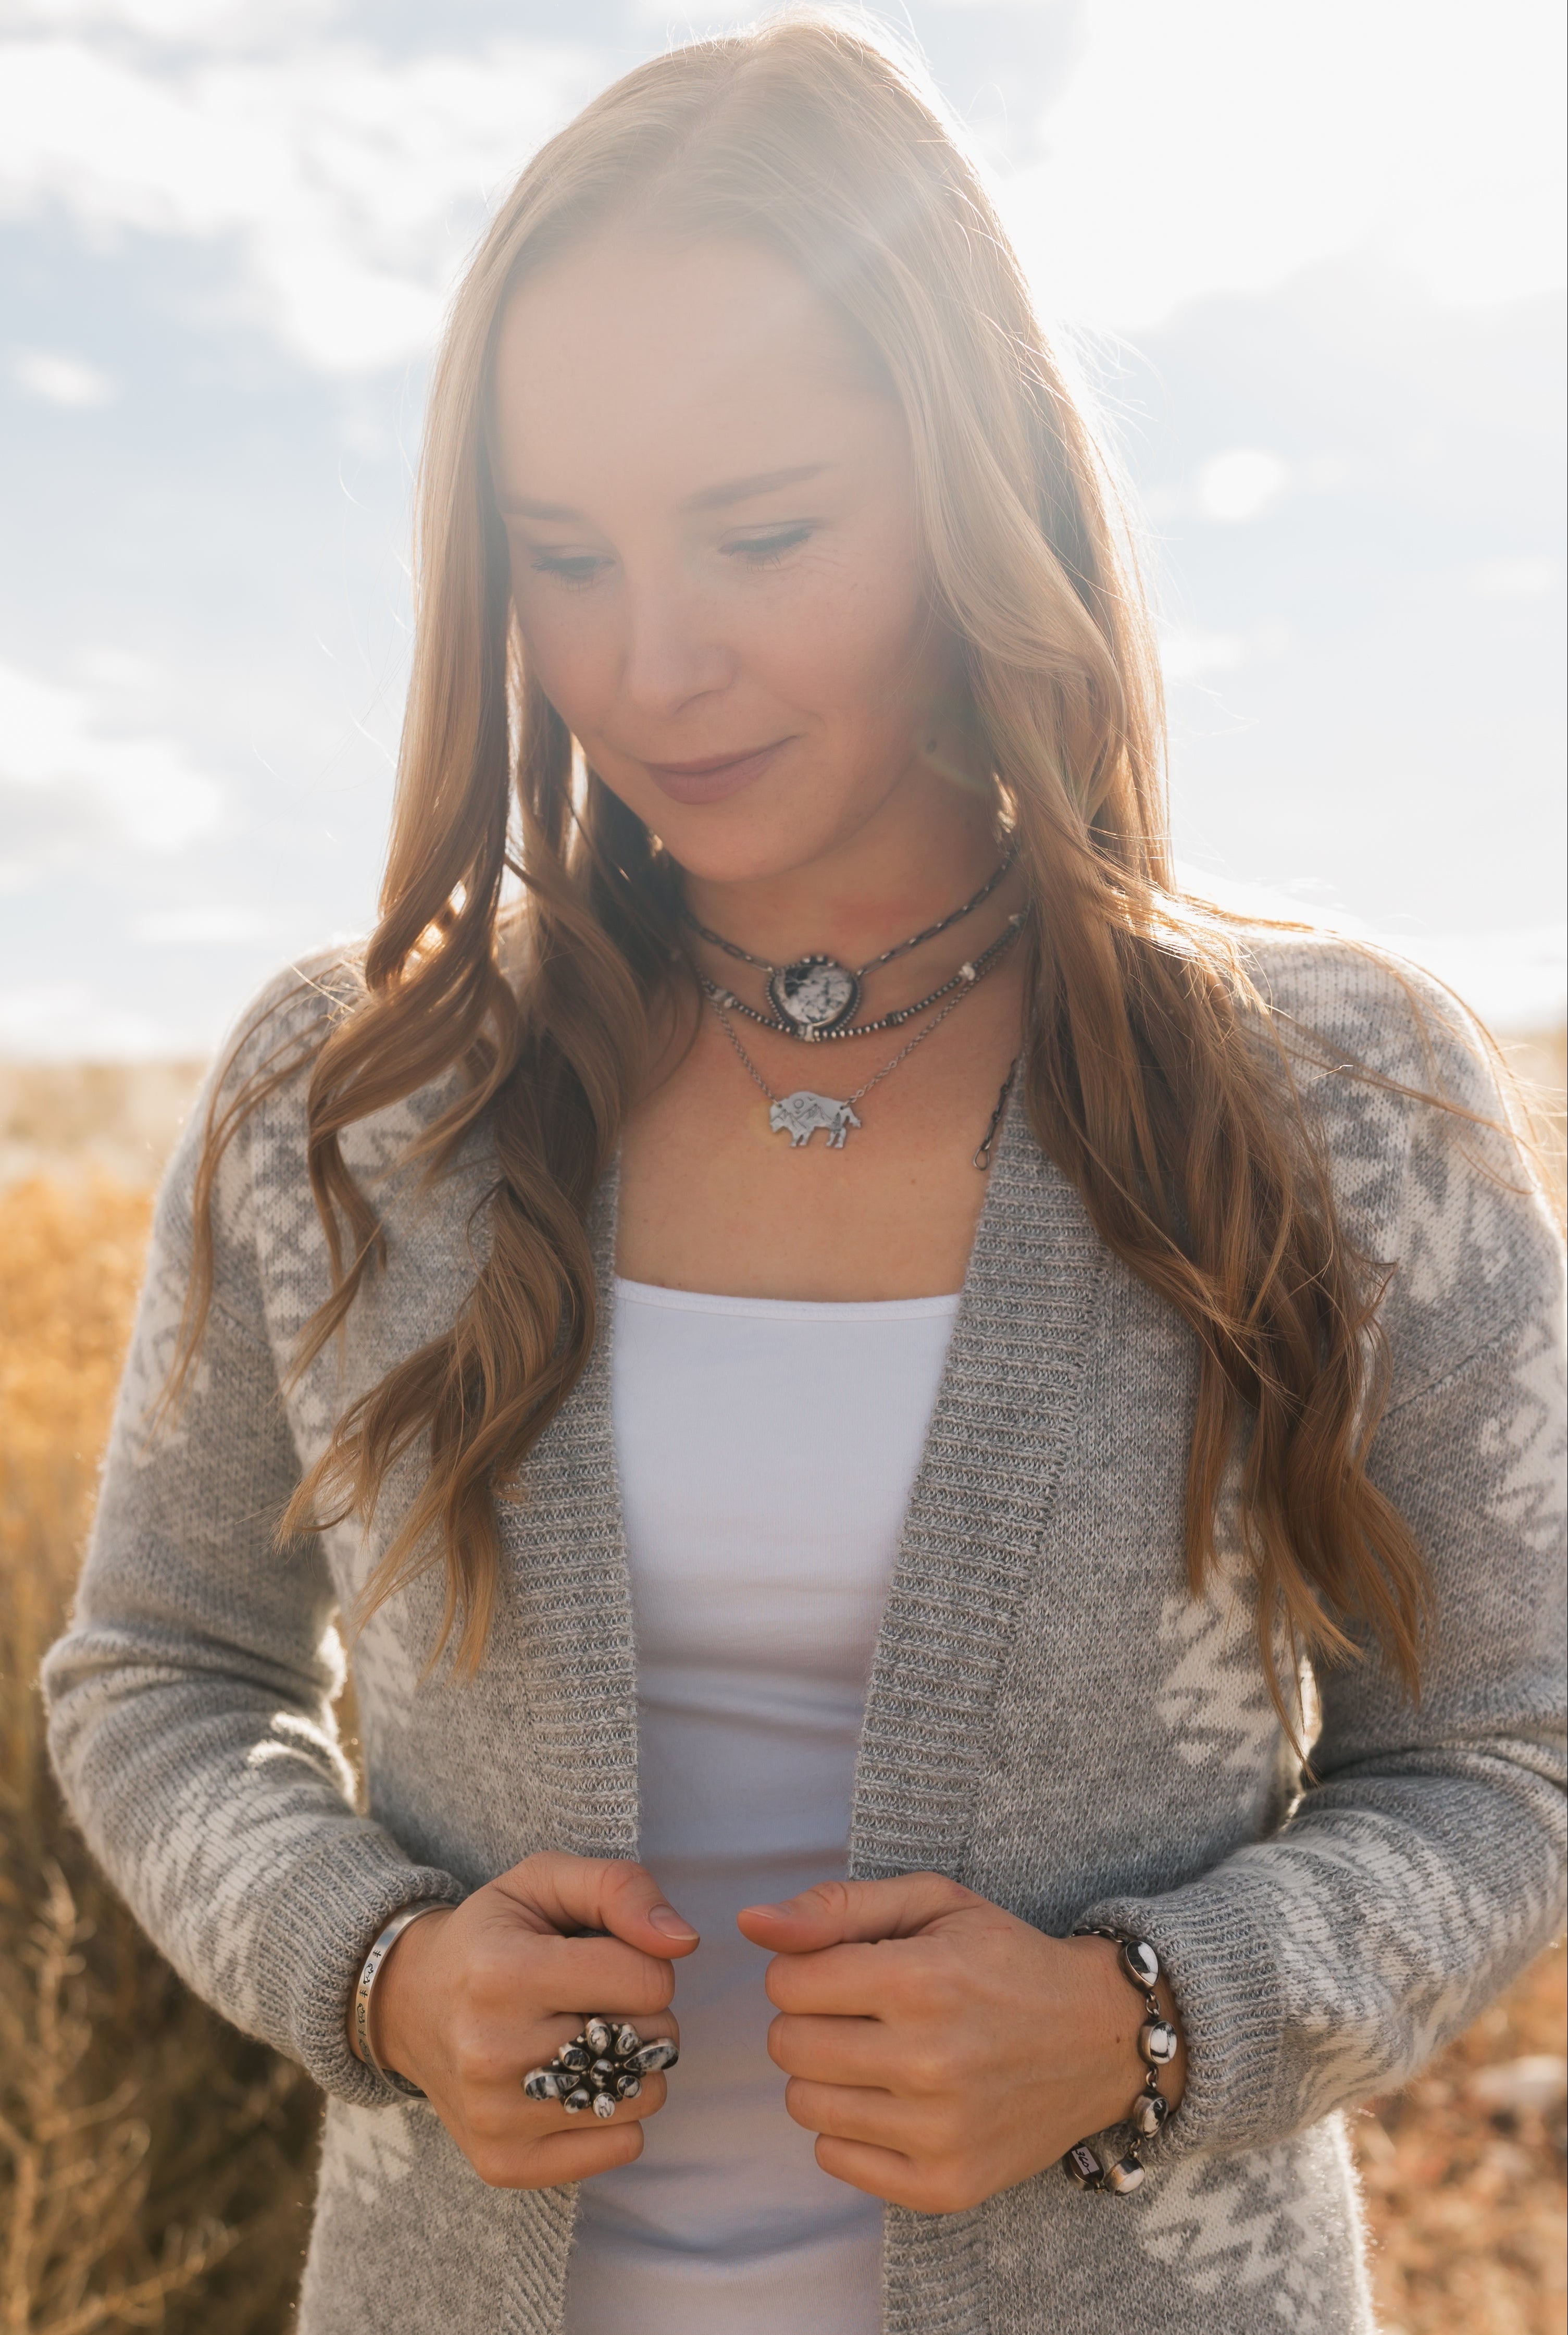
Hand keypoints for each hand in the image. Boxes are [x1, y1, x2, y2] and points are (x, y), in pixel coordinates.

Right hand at [365, 1853, 698, 2189]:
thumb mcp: (545, 1880)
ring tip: (583, 2039)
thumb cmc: (493, 1935)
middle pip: (648, 2041)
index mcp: (503, 1973)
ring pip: (642, 2098)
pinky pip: (621, 2147)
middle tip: (591, 1999)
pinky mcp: (504, 2163)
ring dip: (633, 2065)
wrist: (411, 2003)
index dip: (645, 1962)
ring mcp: (495, 2117)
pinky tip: (574, 2083)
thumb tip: (683, 1941)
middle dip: (641, 2013)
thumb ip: (621, 1889)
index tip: (606, 1958)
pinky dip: (615, 2113)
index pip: (648, 1980)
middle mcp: (492, 2052)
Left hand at [738, 1874, 1185, 2214]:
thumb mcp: (931, 1904)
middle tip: (858, 2013)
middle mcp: (930, 2061)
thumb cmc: (1003, 1959)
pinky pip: (835, 2159)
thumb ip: (834, 1907)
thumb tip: (749, 1923)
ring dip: (826, 2074)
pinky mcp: (945, 2184)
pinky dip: (849, 2128)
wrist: (1098, 2038)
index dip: (801, 1969)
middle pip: (788, 2046)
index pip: (786, 1983)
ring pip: (805, 2105)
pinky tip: (892, 2099)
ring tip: (876, 2054)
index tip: (840, 1969)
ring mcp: (939, 2132)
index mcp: (921, 1980)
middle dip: (807, 2020)